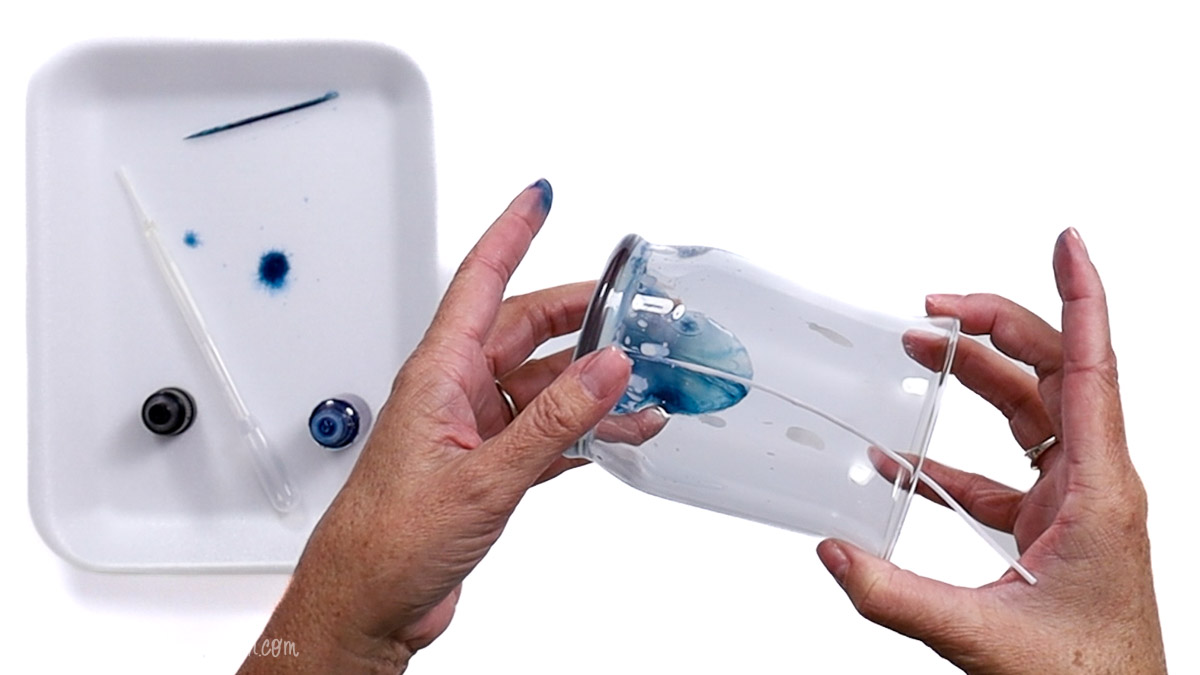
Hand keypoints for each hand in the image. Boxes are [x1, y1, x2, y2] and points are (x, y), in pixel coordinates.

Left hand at [240, 180, 631, 673]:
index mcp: (439, 374)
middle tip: (628, 309)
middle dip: (578, 316)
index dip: (511, 232)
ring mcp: (470, 429)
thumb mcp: (484, 476)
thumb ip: (552, 422)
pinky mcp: (485, 466)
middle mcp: (454, 392)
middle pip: (523, 329)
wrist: (368, 604)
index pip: (480, 280)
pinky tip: (613, 436)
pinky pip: (542, 431)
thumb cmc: (388, 540)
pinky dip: (579, 431)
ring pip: (540, 385)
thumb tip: (608, 369)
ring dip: (588, 387)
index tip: (539, 196)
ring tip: (641, 389)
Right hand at [816, 229, 1166, 672]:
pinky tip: (904, 458)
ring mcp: (1074, 504)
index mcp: (1098, 492)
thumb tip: (833, 553)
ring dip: (977, 376)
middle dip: (997, 325)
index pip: (1092, 368)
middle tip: (937, 303)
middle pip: (1053, 373)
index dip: (1080, 296)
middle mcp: (1094, 485)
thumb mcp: (986, 638)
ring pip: (1030, 412)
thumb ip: (898, 595)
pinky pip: (1001, 471)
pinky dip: (952, 457)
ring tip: (921, 349)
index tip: (1067, 241)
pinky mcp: (1050, 527)